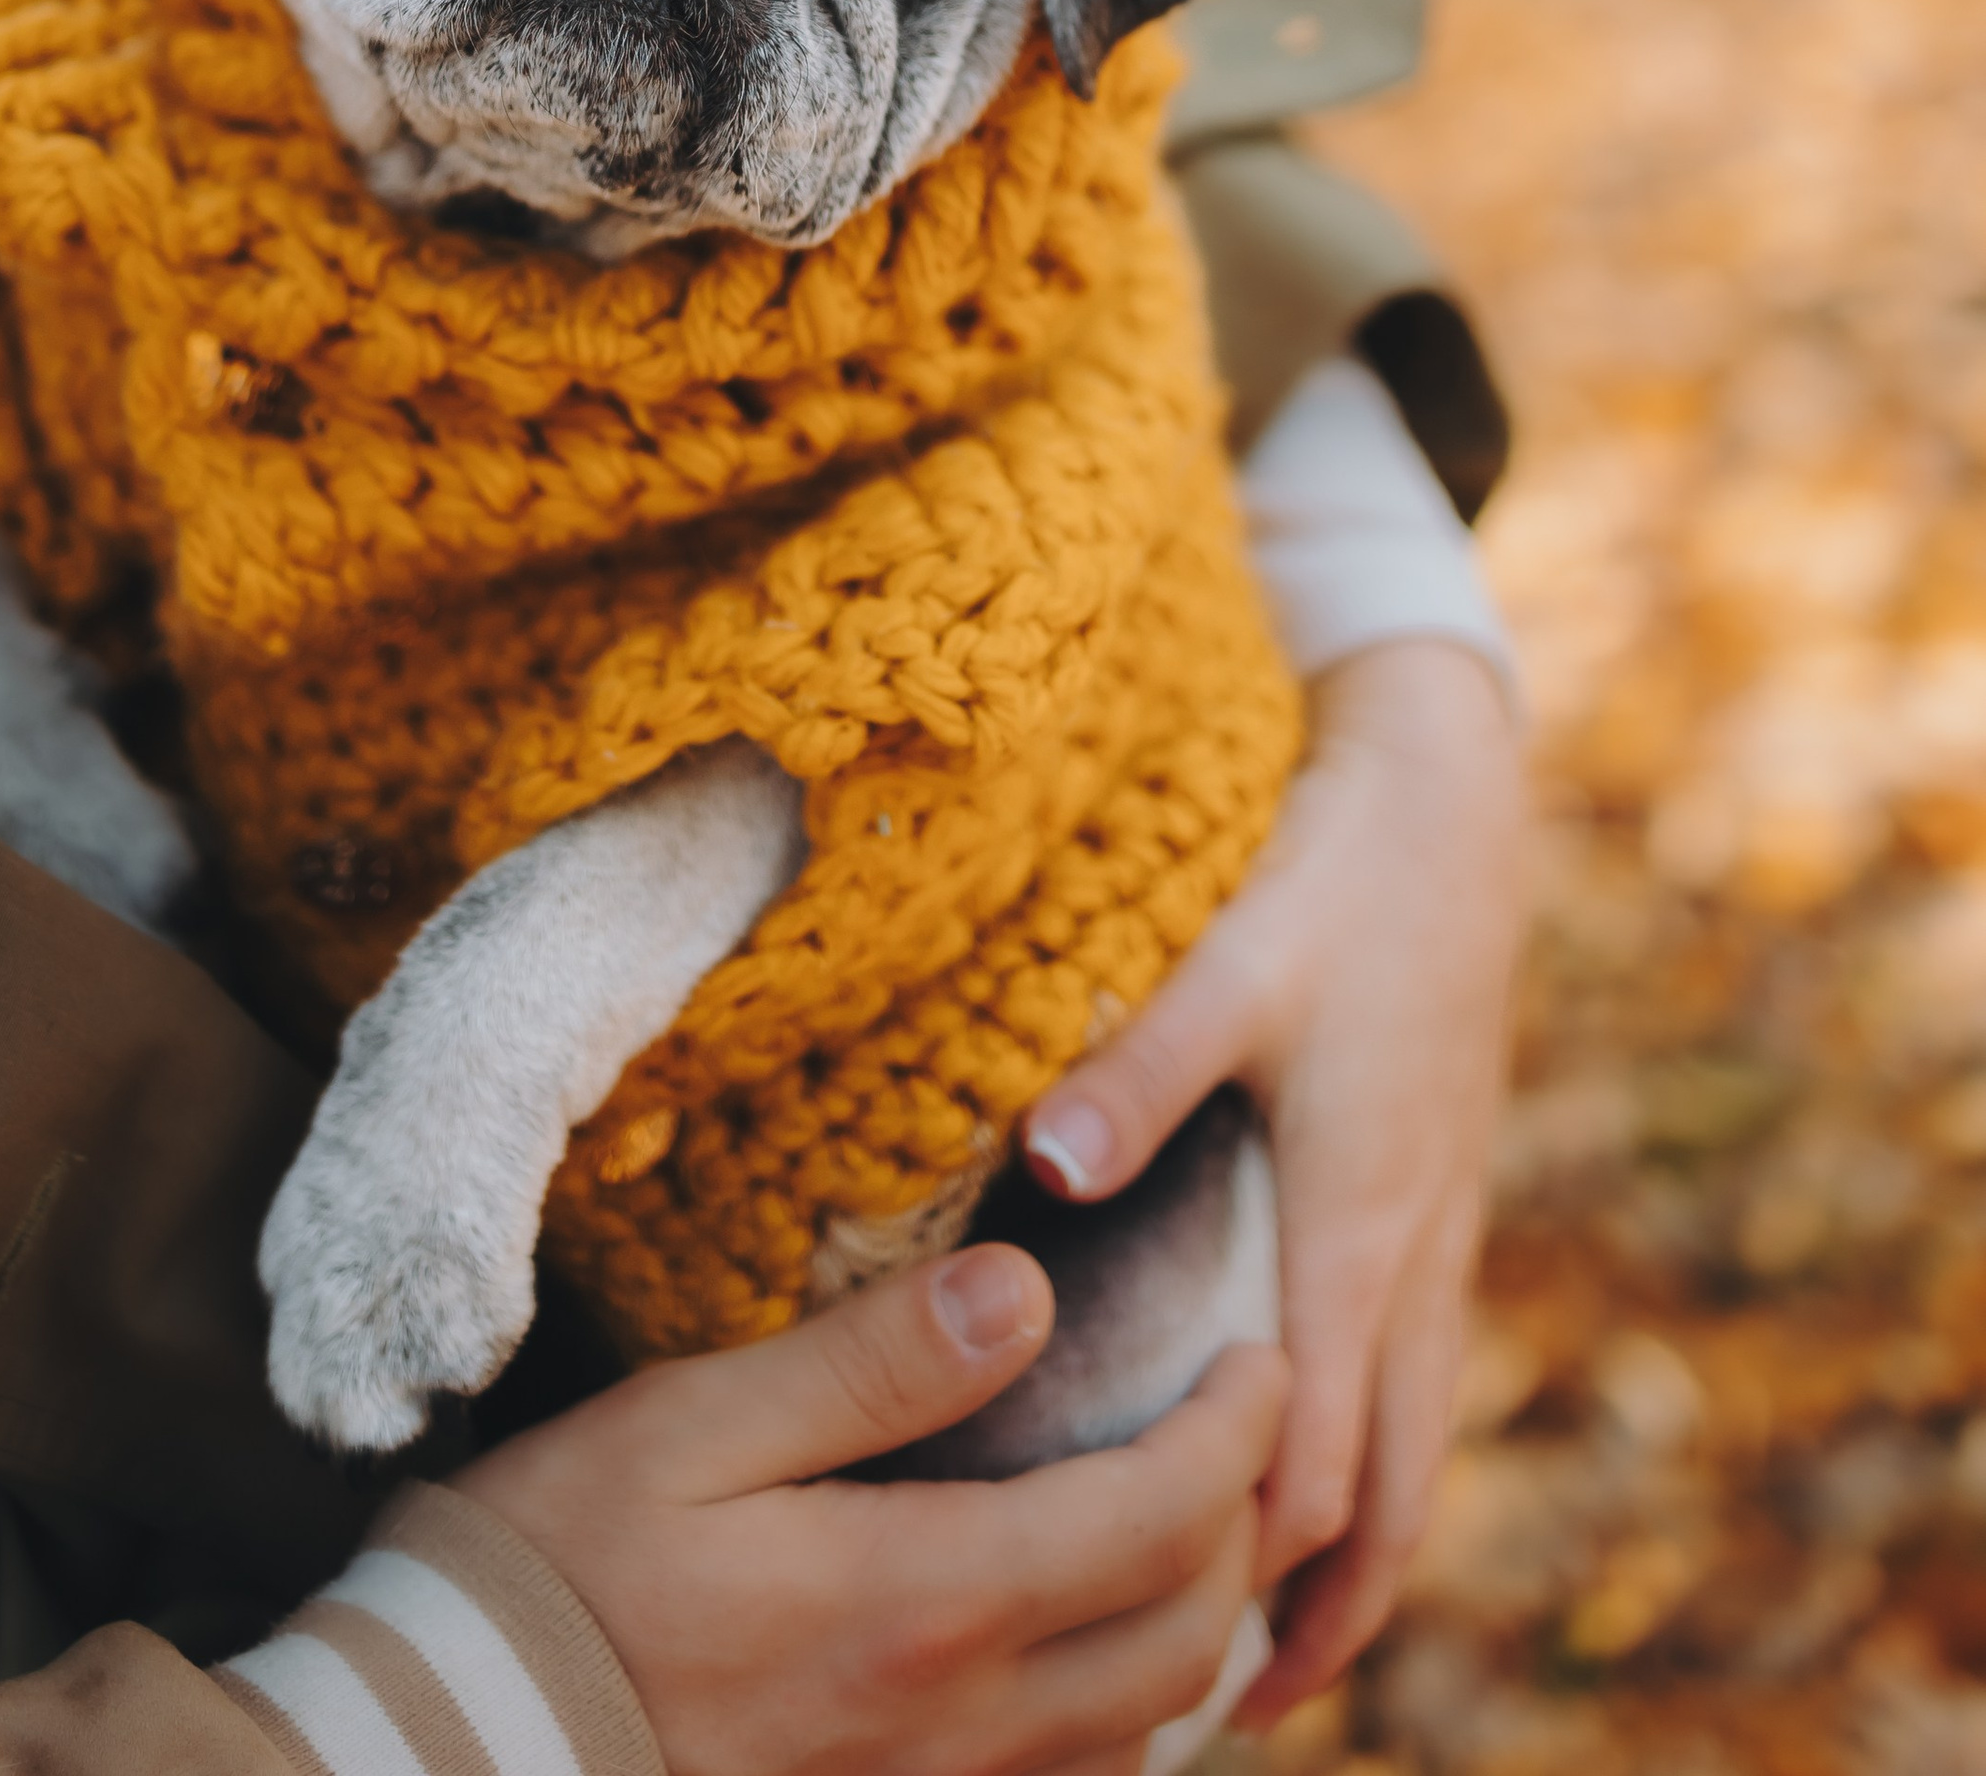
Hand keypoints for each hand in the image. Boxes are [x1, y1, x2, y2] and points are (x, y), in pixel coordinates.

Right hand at [458, 1244, 1287, 1775]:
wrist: (455, 1758)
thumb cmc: (556, 1569)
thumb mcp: (692, 1428)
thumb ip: (870, 1366)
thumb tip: (1026, 1295)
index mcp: (920, 1604)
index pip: (1156, 1522)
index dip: (1239, 1435)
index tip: (1263, 1355)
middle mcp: (955, 1729)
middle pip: (1181, 1641)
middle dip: (1242, 1527)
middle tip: (1240, 1426)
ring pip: (1138, 1738)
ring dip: (1192, 1631)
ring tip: (1184, 1527)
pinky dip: (1116, 1721)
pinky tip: (1083, 1651)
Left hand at [1022, 639, 1523, 1725]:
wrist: (1457, 816)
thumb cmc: (1339, 889)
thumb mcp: (1238, 964)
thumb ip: (1143, 1067)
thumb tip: (1045, 1165)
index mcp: (1356, 1225)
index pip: (1311, 1449)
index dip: (1246, 1563)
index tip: (1163, 1650)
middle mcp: (1412, 1260)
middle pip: (1384, 1495)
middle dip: (1312, 1615)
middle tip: (1222, 1717)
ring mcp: (1440, 1242)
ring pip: (1417, 1456)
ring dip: (1355, 1564)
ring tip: (1280, 1662)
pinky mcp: (1440, 1212)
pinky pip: (1423, 1393)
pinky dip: (1384, 1479)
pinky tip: (1330, 1500)